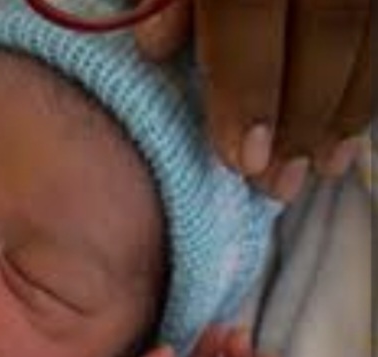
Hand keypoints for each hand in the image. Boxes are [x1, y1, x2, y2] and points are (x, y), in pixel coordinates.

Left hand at [134, 0, 372, 200]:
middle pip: (332, 18)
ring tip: (324, 166)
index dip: (248, 84)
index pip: (248, 5)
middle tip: (278, 183)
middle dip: (306, 111)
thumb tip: (156, 46)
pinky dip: (369, 74)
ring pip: (372, 22)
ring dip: (351, 101)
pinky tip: (350, 121)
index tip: (239, 156)